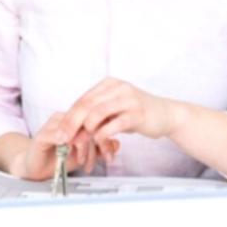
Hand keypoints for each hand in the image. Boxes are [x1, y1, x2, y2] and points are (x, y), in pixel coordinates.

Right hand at [8, 113, 101, 180]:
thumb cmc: (59, 158)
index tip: (110, 154)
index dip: (106, 137)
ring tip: (85, 163)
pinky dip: (67, 145)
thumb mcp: (85, 155)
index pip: (96, 122)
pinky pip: (57, 136)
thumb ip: (100, 148)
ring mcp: (53, 125)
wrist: (36, 167)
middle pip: (88, 126)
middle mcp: (65, 119)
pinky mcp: (42, 135)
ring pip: (76, 132)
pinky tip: (73, 153)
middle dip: (98, 146)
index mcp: (76, 120)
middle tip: (101, 161)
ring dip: (84, 150)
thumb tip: (117, 144)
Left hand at [61, 77, 181, 161]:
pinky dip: (103, 135)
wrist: (166, 114)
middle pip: (86, 105)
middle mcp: (118, 88)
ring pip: (97, 113)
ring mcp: (128, 99)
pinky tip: (101, 142)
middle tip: (64, 139)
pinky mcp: (137, 113)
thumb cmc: (137, 113)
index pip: (82, 100)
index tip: (59, 132)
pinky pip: (113, 125)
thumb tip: (72, 127)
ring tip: (85, 142)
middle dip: (72, 124)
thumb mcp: (114, 108)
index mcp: (109, 84)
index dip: (69, 117)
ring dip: (87, 130)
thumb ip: (96, 113)